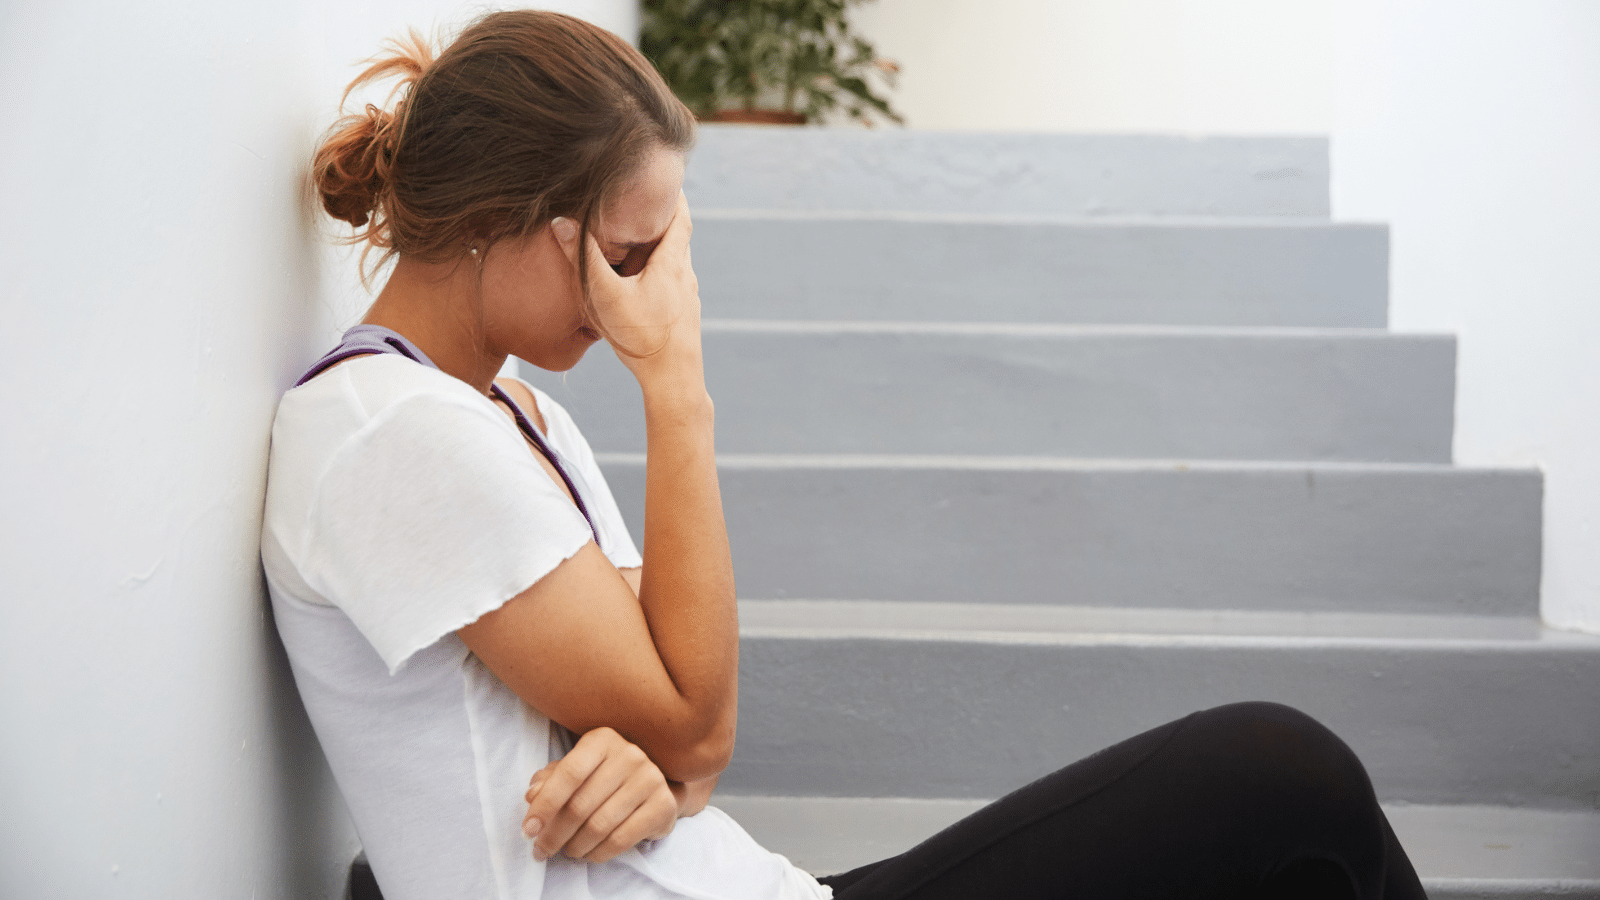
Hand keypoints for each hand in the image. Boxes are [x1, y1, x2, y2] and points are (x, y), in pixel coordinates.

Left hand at [522, 726, 678, 863]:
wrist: (650, 788)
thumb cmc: (603, 778)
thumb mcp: (575, 772)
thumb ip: (550, 781)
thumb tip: (532, 795)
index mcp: (602, 740)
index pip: (569, 773)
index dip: (545, 805)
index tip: (527, 831)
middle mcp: (630, 755)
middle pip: (581, 804)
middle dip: (555, 834)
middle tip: (541, 850)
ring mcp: (650, 779)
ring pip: (600, 825)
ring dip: (575, 846)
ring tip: (566, 852)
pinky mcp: (663, 806)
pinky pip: (621, 839)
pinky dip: (598, 853)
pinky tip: (588, 854)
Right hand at [550, 193, 700, 378]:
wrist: (674, 383)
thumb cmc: (642, 339)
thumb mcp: (606, 296)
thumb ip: (584, 259)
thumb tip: (562, 222)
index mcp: (672, 265)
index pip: (680, 218)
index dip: (675, 196)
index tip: (665, 178)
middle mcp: (685, 278)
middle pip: (676, 239)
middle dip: (660, 221)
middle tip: (640, 204)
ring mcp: (687, 299)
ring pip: (673, 264)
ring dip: (657, 250)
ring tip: (634, 240)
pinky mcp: (683, 318)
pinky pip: (670, 285)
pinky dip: (657, 273)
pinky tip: (639, 283)